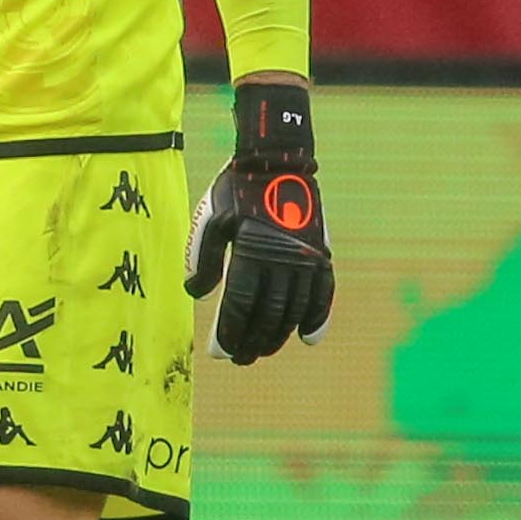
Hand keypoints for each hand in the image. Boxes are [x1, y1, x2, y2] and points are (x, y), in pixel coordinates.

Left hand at [187, 78, 331, 364]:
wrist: (278, 159)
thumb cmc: (238, 188)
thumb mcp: (211, 218)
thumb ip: (202, 258)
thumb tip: (196, 294)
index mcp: (251, 252)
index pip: (241, 306)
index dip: (231, 333)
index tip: (221, 353)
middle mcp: (282, 260)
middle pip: (269, 315)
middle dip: (253, 342)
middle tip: (241, 359)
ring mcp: (305, 258)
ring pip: (295, 310)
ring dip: (280, 335)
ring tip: (264, 350)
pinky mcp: (321, 253)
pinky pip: (324, 294)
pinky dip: (318, 318)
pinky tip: (308, 338)